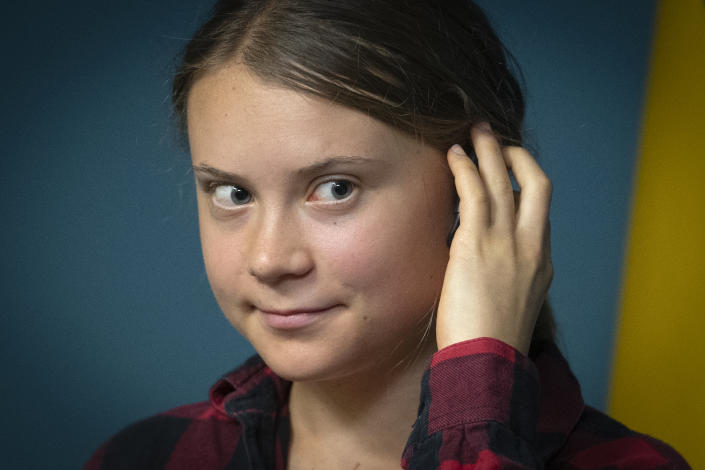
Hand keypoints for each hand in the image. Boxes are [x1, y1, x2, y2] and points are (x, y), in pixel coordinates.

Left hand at [435, 123, 552, 354]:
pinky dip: (464, 168)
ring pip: (502, 180)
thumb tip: (482, 261)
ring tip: (473, 131)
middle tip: (496, 137)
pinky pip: (473, 192)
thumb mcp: (513, 303)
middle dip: (516, 155)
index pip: (539, 209)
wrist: (488, 358)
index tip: (510, 171)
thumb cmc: (492, 339)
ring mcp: (506, 241)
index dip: (526, 183)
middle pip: (535, 183)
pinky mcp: (477, 242)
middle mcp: (531, 244)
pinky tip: (453, 154)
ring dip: (487, 150)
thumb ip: (506, 275)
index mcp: (541, 261)